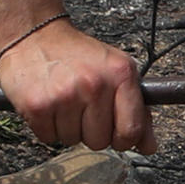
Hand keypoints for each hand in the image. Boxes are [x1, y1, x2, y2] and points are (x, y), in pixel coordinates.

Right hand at [1, 16, 151, 154]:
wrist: (35, 36)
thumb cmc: (78, 55)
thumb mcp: (116, 71)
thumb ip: (137, 109)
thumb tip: (149, 147)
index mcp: (121, 74)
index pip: (131, 130)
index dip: (123, 139)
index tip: (115, 132)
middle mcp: (95, 84)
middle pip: (100, 142)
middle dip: (91, 131)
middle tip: (83, 107)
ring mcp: (65, 96)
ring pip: (73, 141)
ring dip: (68, 128)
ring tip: (64, 101)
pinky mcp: (38, 106)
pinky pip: (49, 138)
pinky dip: (48, 126)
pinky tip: (49, 103)